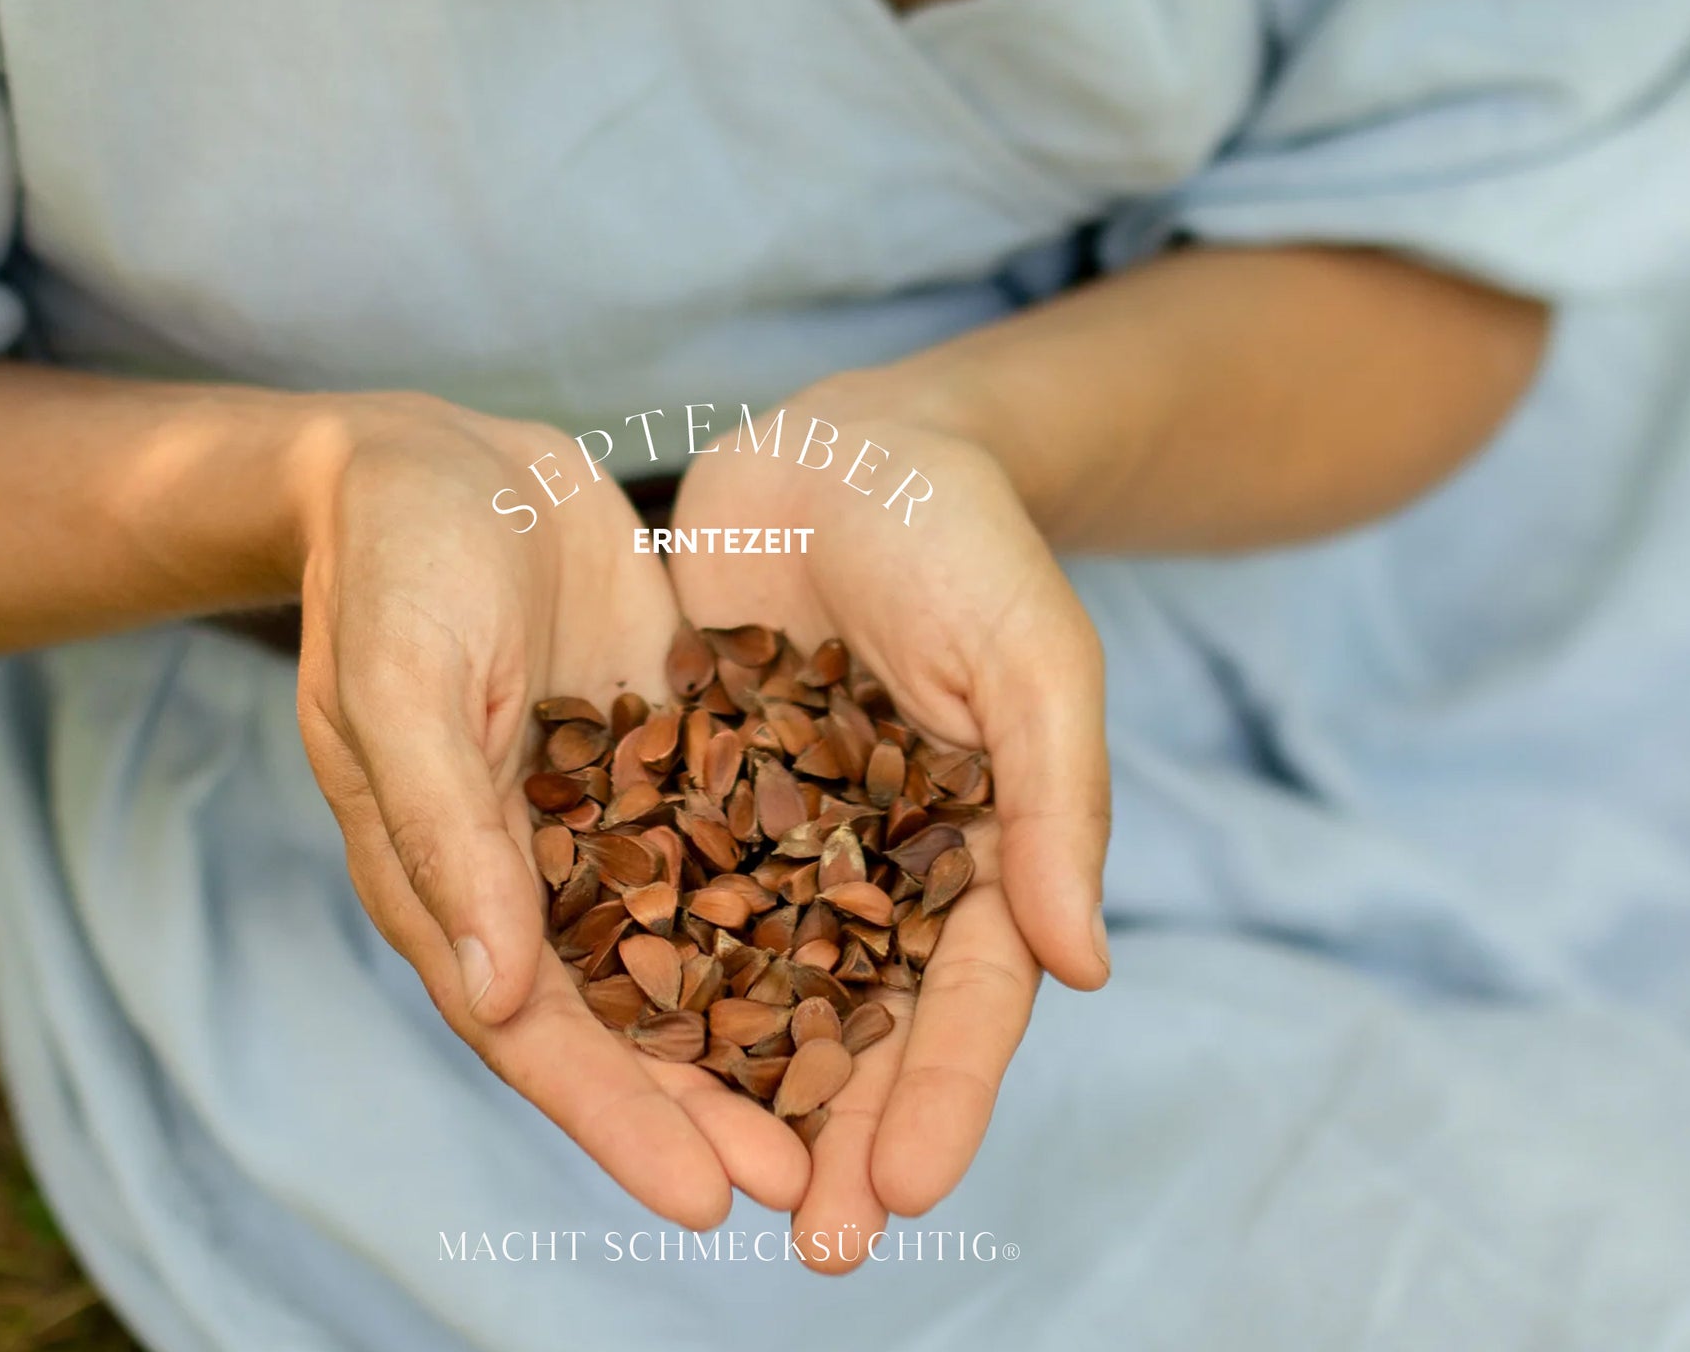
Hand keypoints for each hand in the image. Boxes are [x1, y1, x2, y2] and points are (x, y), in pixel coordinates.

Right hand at [289, 395, 809, 1225]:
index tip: (705, 1194)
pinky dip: (772, 897)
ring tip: (847, 1110)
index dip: (613, 1114)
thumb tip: (495, 992)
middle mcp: (524, 863)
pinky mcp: (654, 743)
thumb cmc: (395, 560)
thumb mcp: (406, 682)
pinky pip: (719, 836)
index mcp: (444, 871)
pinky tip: (862, 940)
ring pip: (679, 942)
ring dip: (749, 1024)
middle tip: (806, 1191)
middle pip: (616, 1012)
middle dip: (702, 1102)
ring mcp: (596, 805)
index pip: (529, 1025)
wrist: (440, 452)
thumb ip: (445, 832)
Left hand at [666, 373, 1111, 1267]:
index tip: (911, 1192)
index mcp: (978, 843)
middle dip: (846, 1131)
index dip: (947, 1093)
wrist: (843, 442)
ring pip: (760, 976)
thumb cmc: (963, 537)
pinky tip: (608, 1038)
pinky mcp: (697, 780)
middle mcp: (879, 857)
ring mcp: (785, 827)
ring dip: (741, 1081)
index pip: (971, 992)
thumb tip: (1081, 964)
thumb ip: (1054, 800)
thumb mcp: (1030, 654)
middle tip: (817, 1247)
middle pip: (864, 1016)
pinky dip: (650, 962)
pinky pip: (672, 887)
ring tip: (707, 1183)